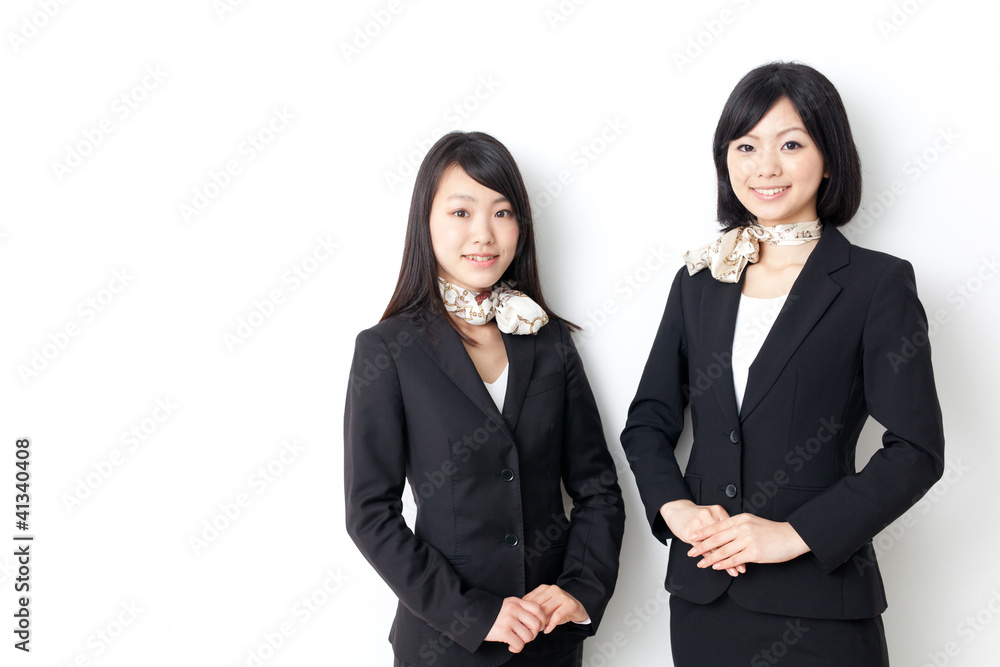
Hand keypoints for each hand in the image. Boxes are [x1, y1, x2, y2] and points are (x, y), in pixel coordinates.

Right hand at [485, 597, 545, 652]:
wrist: (474, 618)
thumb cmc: (492, 614)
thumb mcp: (508, 605)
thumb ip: (521, 609)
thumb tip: (537, 621)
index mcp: (516, 602)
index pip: (538, 609)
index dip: (542, 619)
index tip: (539, 626)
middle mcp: (514, 610)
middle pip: (536, 624)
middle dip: (534, 633)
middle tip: (526, 636)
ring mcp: (509, 620)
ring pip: (528, 636)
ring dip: (524, 642)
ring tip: (516, 640)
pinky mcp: (503, 632)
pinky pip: (519, 644)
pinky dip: (517, 648)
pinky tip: (511, 646)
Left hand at [523, 584, 587, 633]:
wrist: (578, 609)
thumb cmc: (559, 609)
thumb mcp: (545, 607)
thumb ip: (534, 610)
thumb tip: (521, 618)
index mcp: (543, 588)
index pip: (529, 599)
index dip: (525, 612)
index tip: (524, 622)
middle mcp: (552, 589)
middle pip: (536, 605)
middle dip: (533, 618)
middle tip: (531, 628)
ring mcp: (561, 595)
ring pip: (545, 610)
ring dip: (541, 622)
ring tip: (539, 629)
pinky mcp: (569, 603)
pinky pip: (557, 615)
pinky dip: (551, 624)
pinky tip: (547, 630)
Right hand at [660, 500, 744, 576]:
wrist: (676, 508)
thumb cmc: (696, 514)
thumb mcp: (713, 515)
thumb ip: (725, 526)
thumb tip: (741, 540)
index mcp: (718, 511)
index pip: (732, 532)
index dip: (742, 545)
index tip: (750, 556)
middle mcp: (710, 517)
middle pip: (725, 540)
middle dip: (736, 556)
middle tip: (743, 568)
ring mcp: (699, 524)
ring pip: (714, 546)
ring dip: (724, 561)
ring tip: (733, 571)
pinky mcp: (689, 532)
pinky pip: (701, 548)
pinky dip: (709, 558)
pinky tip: (714, 566)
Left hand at [686, 514, 809, 570]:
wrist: (791, 536)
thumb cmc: (772, 531)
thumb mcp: (753, 523)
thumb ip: (739, 527)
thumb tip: (724, 534)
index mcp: (740, 519)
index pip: (717, 526)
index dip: (702, 533)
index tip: (692, 537)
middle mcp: (742, 527)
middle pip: (716, 538)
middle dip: (701, 546)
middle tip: (690, 552)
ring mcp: (748, 539)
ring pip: (723, 550)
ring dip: (710, 558)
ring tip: (700, 563)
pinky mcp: (754, 552)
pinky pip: (734, 559)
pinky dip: (723, 564)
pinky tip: (715, 567)